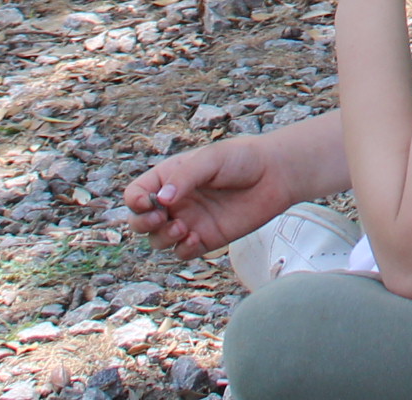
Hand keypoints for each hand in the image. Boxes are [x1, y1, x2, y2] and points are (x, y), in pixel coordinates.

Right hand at [123, 134, 299, 258]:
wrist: (275, 175)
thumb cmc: (242, 159)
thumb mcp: (211, 159)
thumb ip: (185, 177)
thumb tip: (161, 199)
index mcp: (169, 178)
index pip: (137, 194)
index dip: (135, 201)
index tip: (149, 202)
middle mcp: (175, 202)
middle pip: (140, 221)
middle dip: (143, 223)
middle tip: (163, 217)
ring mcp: (189, 221)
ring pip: (158, 240)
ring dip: (163, 238)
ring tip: (182, 227)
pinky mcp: (205, 239)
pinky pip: (182, 252)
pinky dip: (183, 249)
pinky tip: (197, 238)